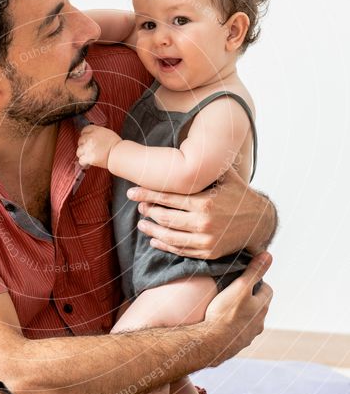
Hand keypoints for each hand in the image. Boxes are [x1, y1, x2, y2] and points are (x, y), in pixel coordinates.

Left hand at [77, 125, 121, 169]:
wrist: (119, 154)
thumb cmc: (117, 145)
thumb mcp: (108, 133)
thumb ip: (98, 133)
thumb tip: (94, 136)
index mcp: (96, 130)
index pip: (85, 130)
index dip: (85, 135)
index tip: (86, 138)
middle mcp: (90, 138)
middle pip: (80, 140)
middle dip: (84, 144)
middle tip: (88, 148)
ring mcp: (88, 148)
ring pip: (79, 151)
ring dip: (83, 153)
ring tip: (88, 156)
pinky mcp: (88, 157)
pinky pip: (81, 160)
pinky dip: (84, 162)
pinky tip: (87, 162)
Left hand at [129, 166, 276, 258]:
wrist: (261, 222)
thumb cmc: (239, 195)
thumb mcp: (225, 176)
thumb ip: (206, 165)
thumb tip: (190, 141)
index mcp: (205, 201)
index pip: (168, 197)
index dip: (147, 194)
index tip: (132, 192)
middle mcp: (204, 222)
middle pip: (165, 217)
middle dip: (148, 211)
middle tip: (137, 207)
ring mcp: (206, 240)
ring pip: (170, 236)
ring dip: (152, 230)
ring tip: (141, 224)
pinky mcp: (208, 252)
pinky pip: (181, 250)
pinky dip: (165, 245)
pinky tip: (155, 239)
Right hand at [203, 253, 272, 364]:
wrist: (212, 342)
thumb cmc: (225, 313)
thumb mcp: (240, 286)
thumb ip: (254, 271)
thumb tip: (268, 255)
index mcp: (261, 307)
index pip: (267, 290)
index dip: (258, 282)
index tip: (246, 280)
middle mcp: (258, 323)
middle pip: (259, 306)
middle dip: (251, 299)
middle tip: (235, 293)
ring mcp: (248, 336)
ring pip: (249, 321)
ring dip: (242, 315)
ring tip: (227, 310)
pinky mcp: (236, 345)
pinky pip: (237, 334)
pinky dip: (232, 329)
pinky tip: (221, 326)